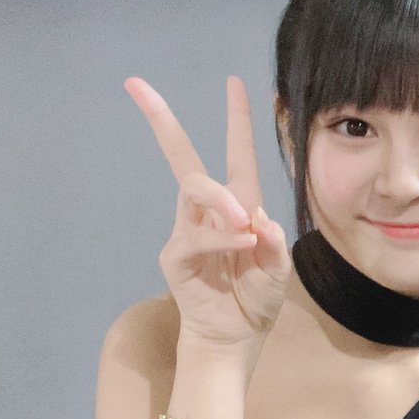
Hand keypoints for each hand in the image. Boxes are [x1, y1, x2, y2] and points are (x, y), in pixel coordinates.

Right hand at [126, 76, 290, 349]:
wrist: (236, 336)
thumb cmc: (256, 298)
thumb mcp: (278, 267)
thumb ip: (273, 241)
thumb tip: (255, 216)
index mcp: (239, 206)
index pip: (236, 154)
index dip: (237, 119)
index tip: (235, 81)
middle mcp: (210, 211)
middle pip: (183, 157)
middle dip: (161, 121)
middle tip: (139, 89)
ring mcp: (188, 231)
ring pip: (194, 190)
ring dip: (220, 199)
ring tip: (243, 223)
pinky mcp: (176, 255)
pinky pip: (196, 235)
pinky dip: (222, 238)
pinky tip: (243, 243)